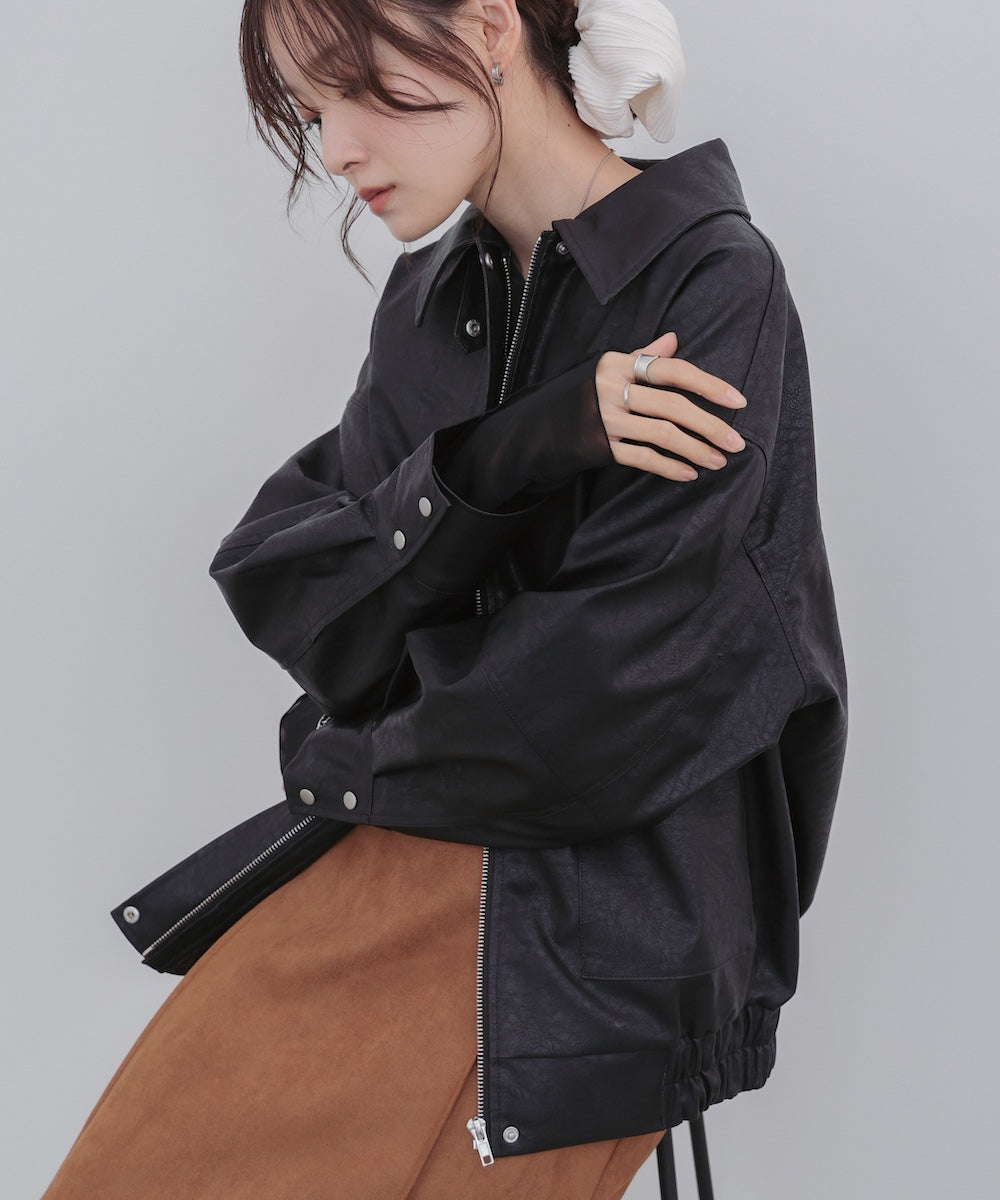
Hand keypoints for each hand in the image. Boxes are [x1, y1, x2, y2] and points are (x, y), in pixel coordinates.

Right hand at [596, 331, 747, 481]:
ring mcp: (605, 420)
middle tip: (736, 443)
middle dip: (710, 426)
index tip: (737, 401)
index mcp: (618, 364)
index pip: (673, 371)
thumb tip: (673, 339)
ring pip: (662, 435)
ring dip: (696, 450)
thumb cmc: (583, 394)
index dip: (708, 385)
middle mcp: (611, 389)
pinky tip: (689, 474)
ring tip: (718, 461)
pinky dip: (669, 468)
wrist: (539, 427)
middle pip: (672, 406)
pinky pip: (643, 459)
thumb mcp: (609, 368)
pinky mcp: (600, 447)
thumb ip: (642, 356)